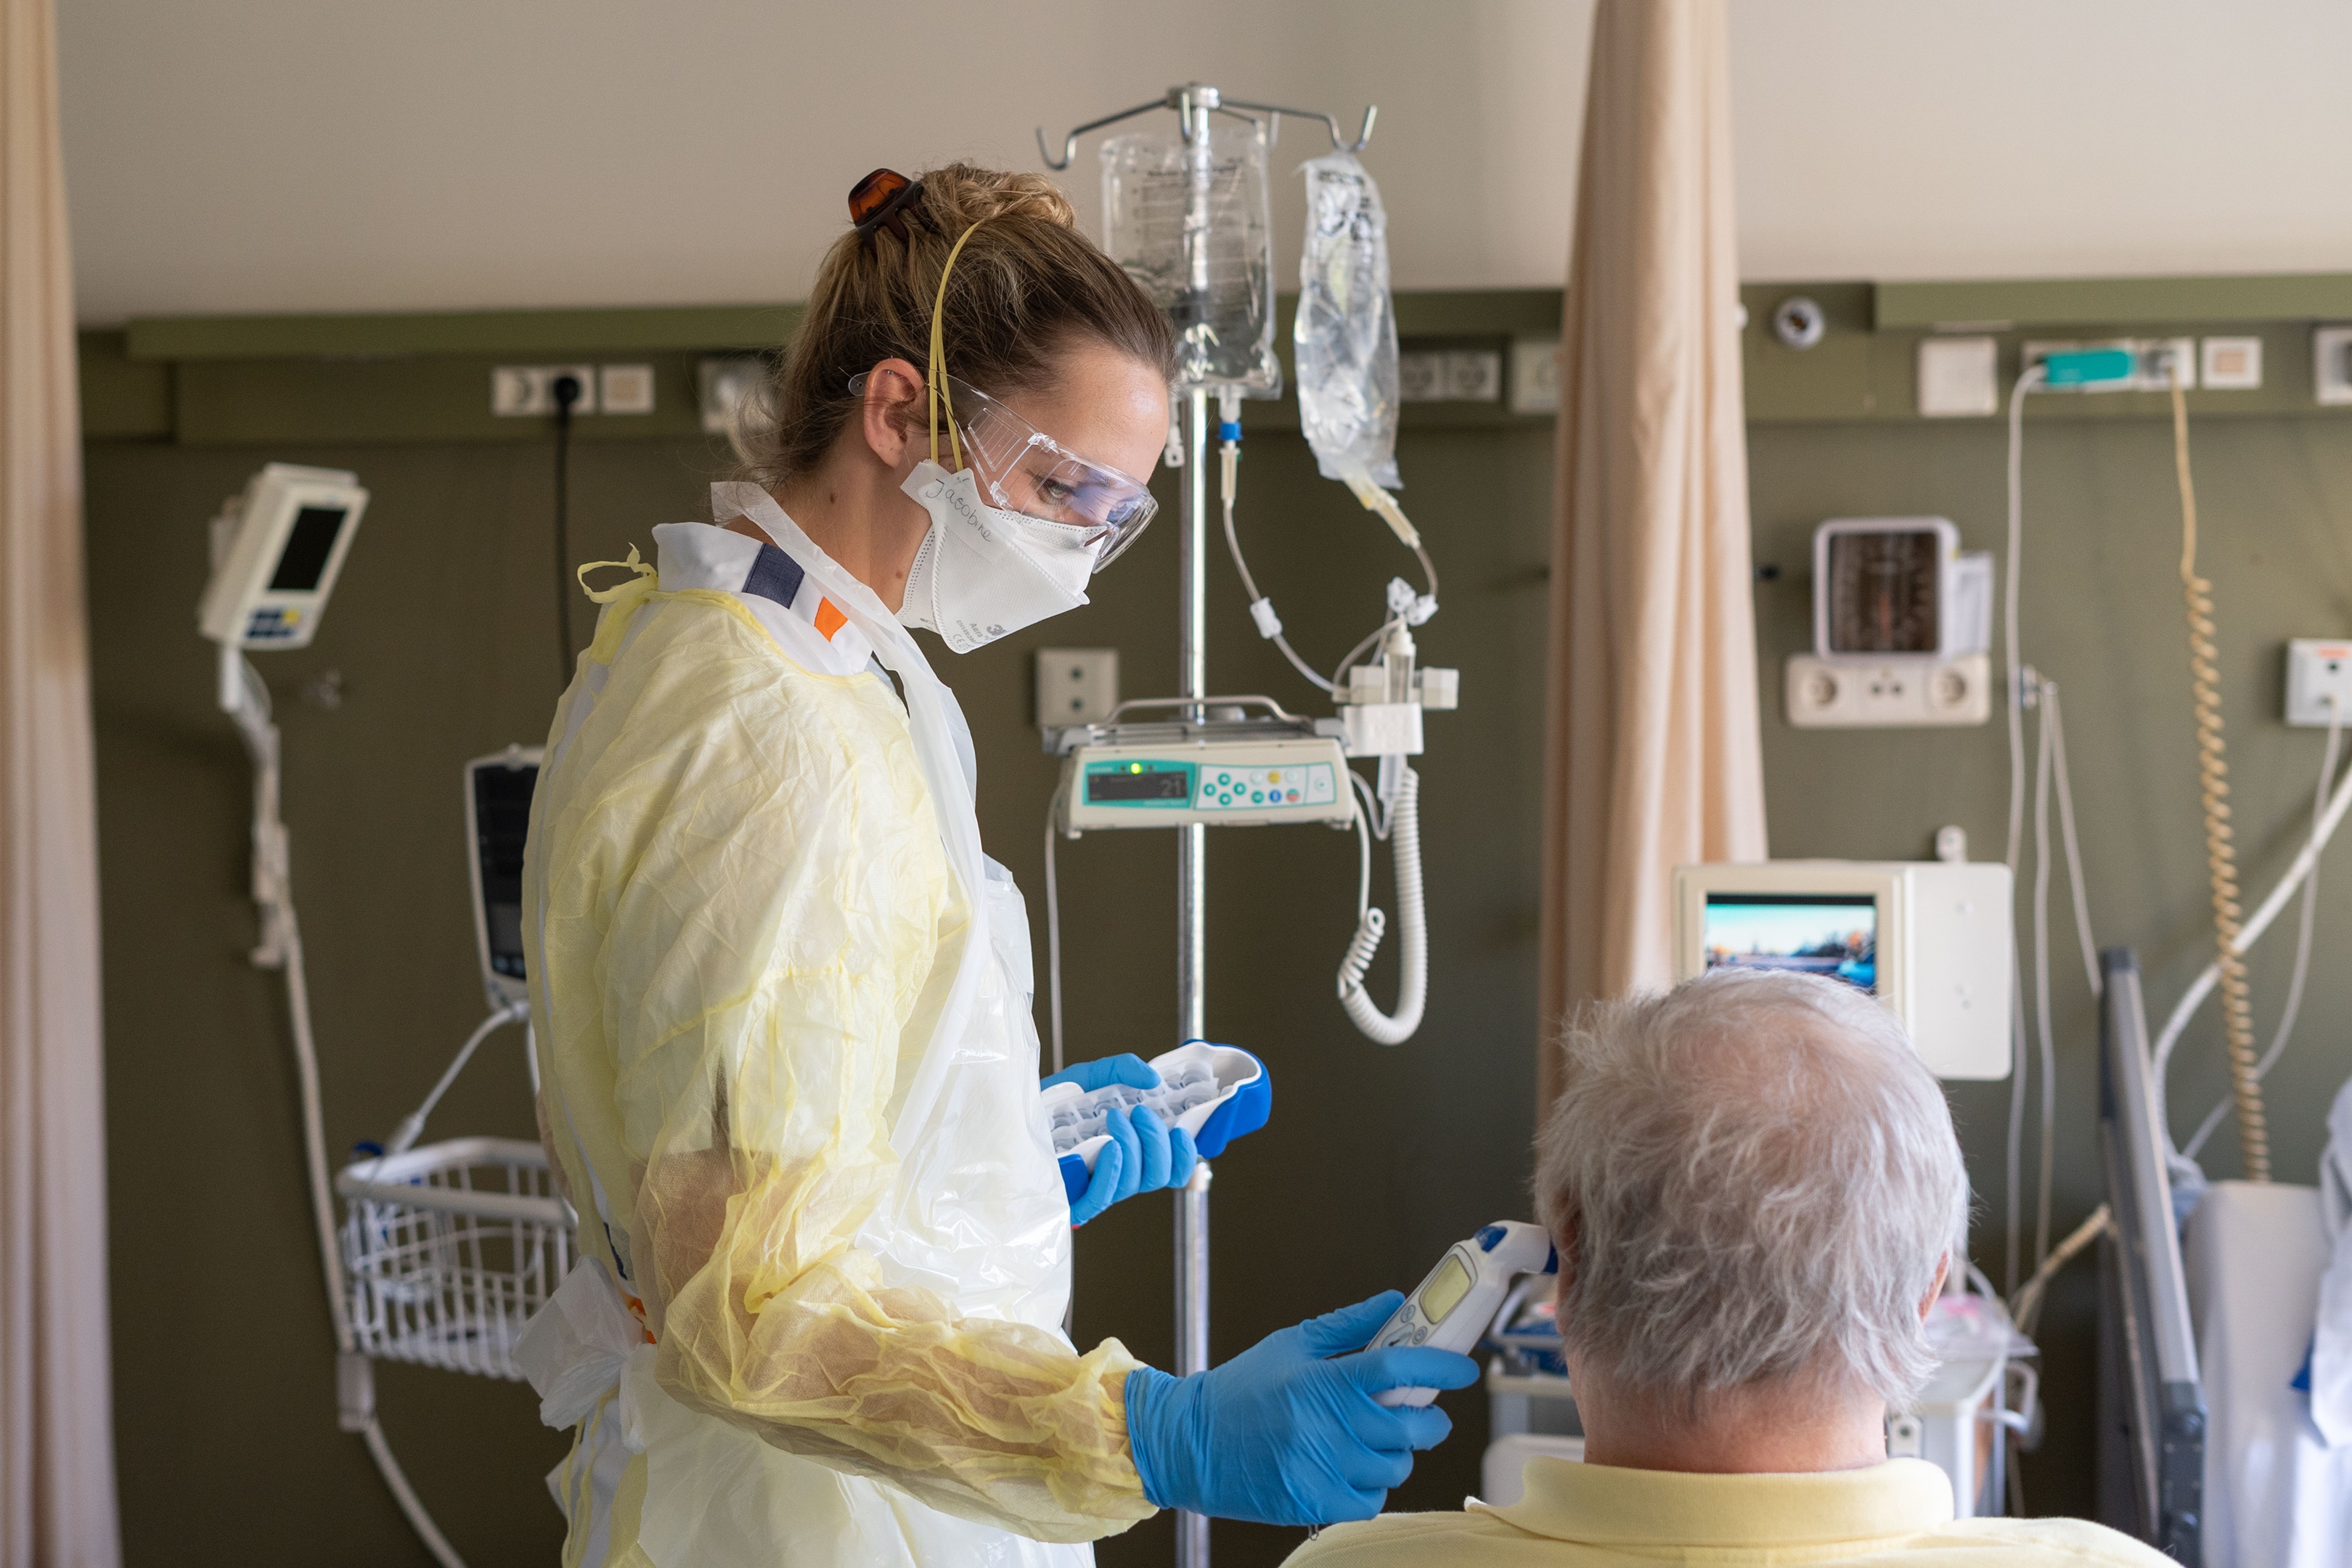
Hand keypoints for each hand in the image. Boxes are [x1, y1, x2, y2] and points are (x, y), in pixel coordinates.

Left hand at [1044, 1055, 1198, 1224]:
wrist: (1009, 1119)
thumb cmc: (1049, 1105)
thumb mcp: (1087, 1078)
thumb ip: (1121, 1070)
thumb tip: (1153, 1078)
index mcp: (1132, 1151)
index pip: (1173, 1167)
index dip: (1186, 1154)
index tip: (1187, 1127)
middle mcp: (1120, 1174)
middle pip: (1161, 1175)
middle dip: (1159, 1141)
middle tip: (1140, 1112)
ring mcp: (1098, 1190)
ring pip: (1137, 1183)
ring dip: (1134, 1147)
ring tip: (1114, 1117)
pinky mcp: (1073, 1204)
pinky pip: (1102, 1198)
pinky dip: (1111, 1171)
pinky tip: (1107, 1147)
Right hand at [1122, 1292, 1478, 1525]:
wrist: (1189, 1443)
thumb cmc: (1240, 1390)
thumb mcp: (1292, 1345)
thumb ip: (1348, 1325)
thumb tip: (1393, 1303)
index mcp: (1323, 1380)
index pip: (1399, 1366)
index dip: (1440, 1365)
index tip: (1463, 1367)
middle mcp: (1326, 1426)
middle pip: (1412, 1426)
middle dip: (1430, 1418)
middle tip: (1421, 1409)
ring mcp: (1321, 1468)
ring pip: (1395, 1467)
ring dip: (1397, 1452)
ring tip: (1376, 1439)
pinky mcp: (1313, 1502)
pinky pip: (1370, 1500)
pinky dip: (1371, 1486)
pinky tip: (1353, 1468)